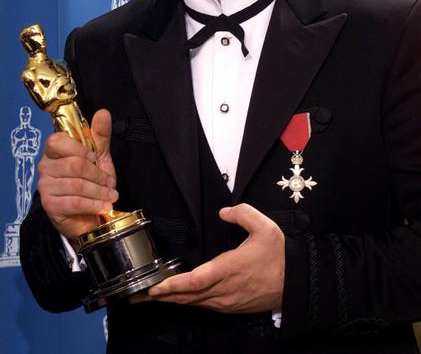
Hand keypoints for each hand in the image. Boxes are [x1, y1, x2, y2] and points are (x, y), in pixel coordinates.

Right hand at [37, 109, 117, 239]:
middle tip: (109, 182)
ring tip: (110, 195)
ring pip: (77, 185)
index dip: (80, 149)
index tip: (94, 158)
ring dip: (99, 192)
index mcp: (54, 150)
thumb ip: (100, 135)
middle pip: (74, 165)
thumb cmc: (92, 182)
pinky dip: (94, 204)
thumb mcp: (99, 157)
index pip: (57, 140)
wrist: (88, 214)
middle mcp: (45, 166)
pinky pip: (75, 202)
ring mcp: (45, 186)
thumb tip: (103, 112)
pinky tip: (104, 206)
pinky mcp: (49, 206)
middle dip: (98, 175)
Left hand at [148, 203, 284, 312]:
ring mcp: (228, 301)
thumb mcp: (264, 226)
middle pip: (188, 296)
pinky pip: (205, 307)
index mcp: (230, 269)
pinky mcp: (232, 307)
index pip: (195, 280)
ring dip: (173, 300)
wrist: (296, 281)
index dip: (173, 284)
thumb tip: (223, 212)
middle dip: (162, 296)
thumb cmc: (279, 255)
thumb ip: (242, 213)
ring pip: (194, 303)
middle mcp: (225, 289)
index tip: (155, 286)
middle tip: (138, 295)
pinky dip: (188, 303)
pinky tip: (179, 299)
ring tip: (152, 297)